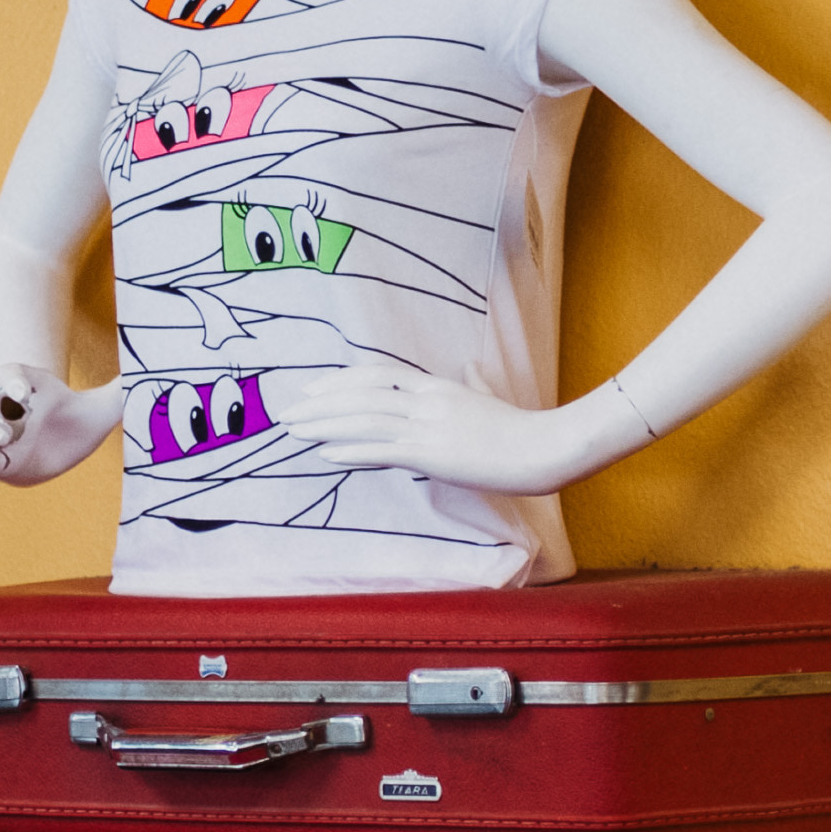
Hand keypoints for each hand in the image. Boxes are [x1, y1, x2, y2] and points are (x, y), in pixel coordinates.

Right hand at [0, 377, 116, 484]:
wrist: (64, 446)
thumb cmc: (80, 420)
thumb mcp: (104, 406)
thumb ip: (123, 390)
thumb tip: (160, 370)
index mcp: (35, 390)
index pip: (16, 374)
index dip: (15, 379)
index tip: (25, 391)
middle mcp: (16, 411)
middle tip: (7, 426)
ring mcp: (5, 435)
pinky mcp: (1, 462)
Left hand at [293, 359, 630, 497]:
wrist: (543, 448)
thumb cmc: (518, 430)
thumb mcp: (485, 401)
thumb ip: (469, 388)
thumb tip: (464, 376)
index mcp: (436, 387)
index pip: (377, 376)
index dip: (341, 382)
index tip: (313, 391)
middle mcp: (426, 402)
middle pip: (362, 397)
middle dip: (320, 405)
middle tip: (287, 413)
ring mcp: (429, 427)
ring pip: (365, 421)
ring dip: (324, 426)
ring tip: (295, 431)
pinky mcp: (433, 455)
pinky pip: (383, 450)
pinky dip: (352, 451)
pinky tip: (326, 453)